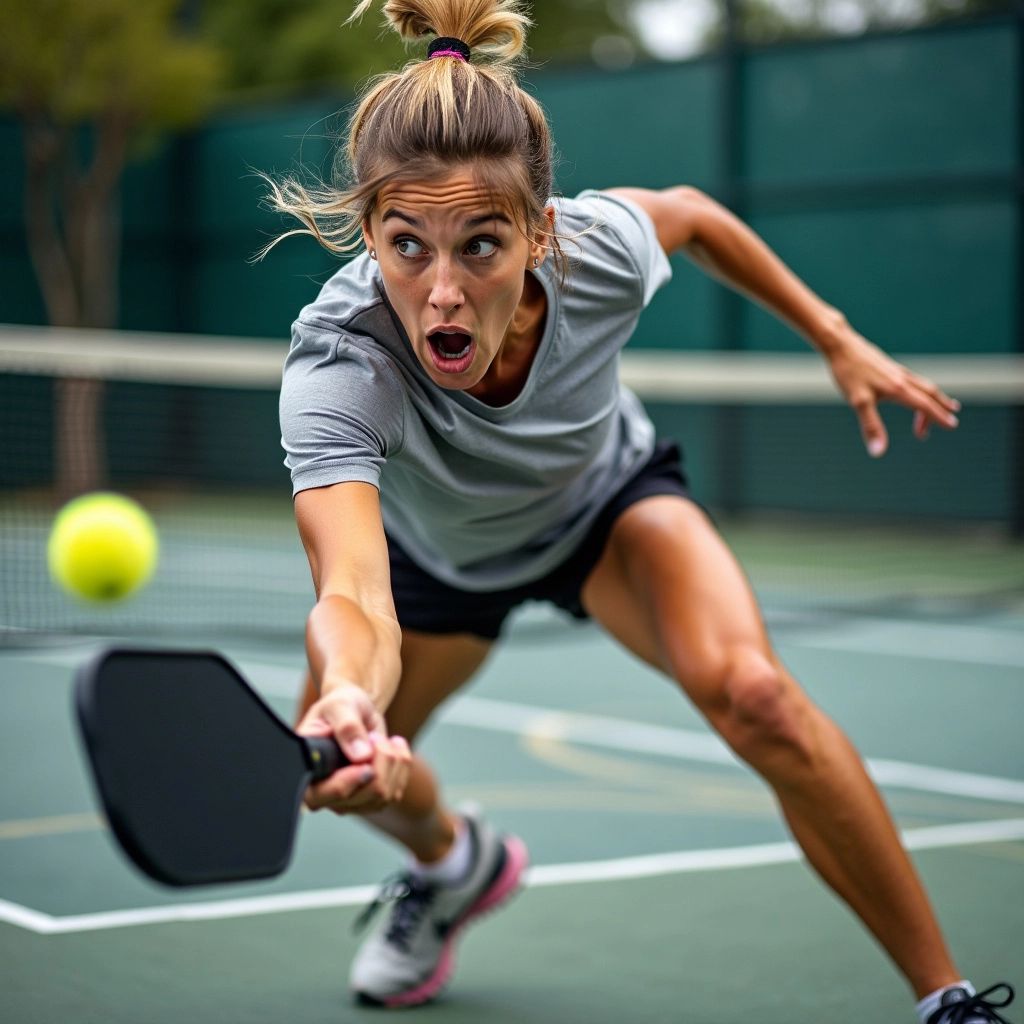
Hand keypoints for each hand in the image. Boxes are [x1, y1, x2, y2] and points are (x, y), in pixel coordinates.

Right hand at [296, 683, 411, 814]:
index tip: (366, 764)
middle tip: (376, 736)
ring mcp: (348, 801)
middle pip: (364, 795)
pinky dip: (402, 766)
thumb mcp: (339, 706)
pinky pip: (395, 792)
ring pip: (383, 795)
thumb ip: (347, 727)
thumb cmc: (340, 707)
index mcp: (308, 771)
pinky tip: (394, 748)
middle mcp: (325, 794)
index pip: (322, 794)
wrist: (354, 711)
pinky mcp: (370, 800)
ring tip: (384, 739)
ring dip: (393, 761)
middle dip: (380, 760)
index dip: (347, 782)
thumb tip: (361, 756)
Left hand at [825, 327, 960, 456]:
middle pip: (930, 394)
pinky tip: (912, 391)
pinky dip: (920, 388)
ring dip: (934, 397)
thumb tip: (878, 452)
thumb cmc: (848, 372)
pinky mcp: (888, 366)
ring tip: (942, 404)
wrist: (840, 344)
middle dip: (941, 409)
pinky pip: (912, 379)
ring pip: (923, 385)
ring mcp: (895, 370)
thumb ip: (871, 426)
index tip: (952, 425)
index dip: (938, 417)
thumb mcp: (858, 402)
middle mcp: (902, 378)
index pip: (925, 406)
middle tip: (949, 422)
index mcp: (898, 388)